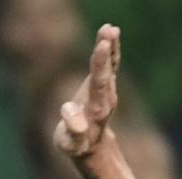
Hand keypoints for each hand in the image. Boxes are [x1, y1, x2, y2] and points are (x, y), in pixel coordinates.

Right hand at [53, 22, 119, 162]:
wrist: (91, 146)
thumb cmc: (75, 145)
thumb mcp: (69, 144)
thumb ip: (72, 133)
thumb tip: (74, 116)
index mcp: (96, 110)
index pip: (99, 85)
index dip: (100, 65)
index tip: (102, 47)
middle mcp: (105, 98)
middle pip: (106, 72)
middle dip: (105, 53)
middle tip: (106, 32)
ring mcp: (107, 90)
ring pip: (110, 65)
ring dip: (110, 46)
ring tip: (109, 28)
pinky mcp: (105, 85)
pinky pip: (111, 64)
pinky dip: (111, 49)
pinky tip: (111, 32)